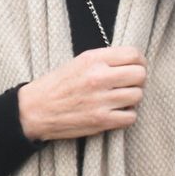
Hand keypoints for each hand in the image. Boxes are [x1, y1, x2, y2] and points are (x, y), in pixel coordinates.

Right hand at [16, 46, 146, 141]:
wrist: (34, 110)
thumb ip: (103, 60)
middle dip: (138, 80)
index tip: (135, 66)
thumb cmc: (55, 85)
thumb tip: (130, 63)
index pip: (133, 54)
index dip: (139, 61)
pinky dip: (127, 115)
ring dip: (132, 98)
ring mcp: (101, 100)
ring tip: (120, 99)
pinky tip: (116, 112)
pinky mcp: (101, 121)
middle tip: (129, 84)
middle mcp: (99, 78)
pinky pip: (131, 117)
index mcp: (92, 59)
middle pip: (140, 75)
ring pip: (138, 96)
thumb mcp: (77, 62)